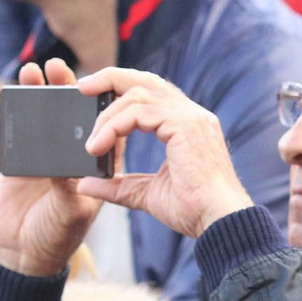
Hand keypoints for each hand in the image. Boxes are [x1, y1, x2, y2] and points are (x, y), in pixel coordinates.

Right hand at [0, 60, 104, 276]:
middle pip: (74, 113)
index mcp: (98, 166)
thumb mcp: (69, 213)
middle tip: (61, 67)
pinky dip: (18, 108)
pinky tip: (15, 88)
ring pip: (47, 114)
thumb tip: (63, 165)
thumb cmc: (56, 237)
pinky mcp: (20, 156)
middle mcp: (74, 154)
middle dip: (68, 88)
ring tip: (37, 69)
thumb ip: (67, 188)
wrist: (21, 254)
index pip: (107, 128)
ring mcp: (47, 152)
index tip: (98, 84)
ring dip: (42, 90)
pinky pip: (19, 127)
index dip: (104, 105)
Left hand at [75, 68, 252, 238]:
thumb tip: (86, 184)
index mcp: (187, 125)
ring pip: (137, 95)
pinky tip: (100, 146)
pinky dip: (114, 126)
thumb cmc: (193, 210)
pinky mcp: (184, 125)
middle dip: (111, 78)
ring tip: (91, 141)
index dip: (122, 89)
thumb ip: (118, 186)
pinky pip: (139, 113)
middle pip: (146, 80)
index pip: (152, 93)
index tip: (94, 97)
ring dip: (108, 115)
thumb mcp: (147, 194)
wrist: (218, 221)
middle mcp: (191, 115)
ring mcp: (190, 117)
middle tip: (83, 86)